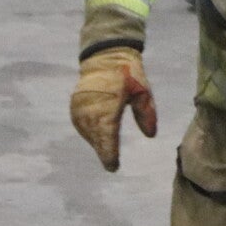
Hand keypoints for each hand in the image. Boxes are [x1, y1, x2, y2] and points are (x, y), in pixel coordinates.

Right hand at [70, 47, 156, 170]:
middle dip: (104, 150)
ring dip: (97, 142)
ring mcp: (80, 106)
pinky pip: (81, 125)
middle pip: (96, 137)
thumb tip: (150, 135)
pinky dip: (89, 133)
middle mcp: (91, 106)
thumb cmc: (128, 75)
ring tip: (107, 149)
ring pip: (87, 133)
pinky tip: (99, 136)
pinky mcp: (74, 105)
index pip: (107, 134)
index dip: (109, 153)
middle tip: (112, 163)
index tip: (113, 167)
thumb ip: (146, 113)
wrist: (105, 57)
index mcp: (108, 103)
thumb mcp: (142, 91)